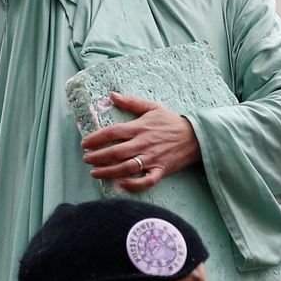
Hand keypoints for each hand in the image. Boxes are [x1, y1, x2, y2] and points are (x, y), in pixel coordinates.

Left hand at [81, 93, 200, 190]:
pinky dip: (133, 185)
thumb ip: (131, 102)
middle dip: (97, 157)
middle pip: (115, 152)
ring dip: (108, 172)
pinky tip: (120, 185)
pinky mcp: (160, 170)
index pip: (112, 132)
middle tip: (86, 159)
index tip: (84, 144)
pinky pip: (145, 181)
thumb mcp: (152, 107)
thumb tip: (112, 95)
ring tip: (94, 173)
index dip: (95, 138)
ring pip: (126, 168)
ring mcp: (151, 158)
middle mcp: (143, 144)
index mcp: (139, 128)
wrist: (196, 136)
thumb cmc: (171, 121)